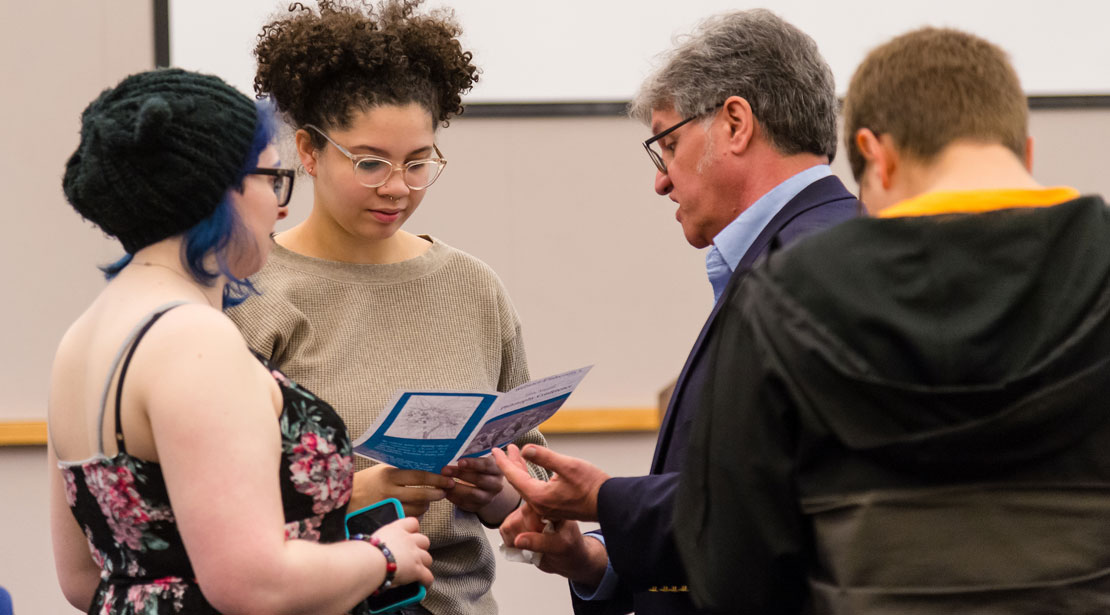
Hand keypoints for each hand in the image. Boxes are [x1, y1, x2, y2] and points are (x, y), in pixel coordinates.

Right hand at [351, 465, 452, 516]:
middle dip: (437, 493)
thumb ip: (400, 472)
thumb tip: (425, 472)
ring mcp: (388, 508)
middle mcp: (390, 492)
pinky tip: (414, 510)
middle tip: (444, 492)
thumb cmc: (363, 483)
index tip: (448, 480)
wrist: (342, 500)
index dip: (437, 479)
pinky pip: (408, 518)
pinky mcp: (387, 520)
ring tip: (428, 501)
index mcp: (389, 476)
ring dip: (427, 505)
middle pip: (422, 495)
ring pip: (417, 509)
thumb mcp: (380, 471)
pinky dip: (415, 515)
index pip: (420, 477)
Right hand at [370, 517, 433, 587]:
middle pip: (424, 541)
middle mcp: (408, 540)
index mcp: (396, 530)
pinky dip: (426, 581)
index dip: (414, 530)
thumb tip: (374, 548)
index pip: (412, 523)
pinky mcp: (417, 570)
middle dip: (421, 548)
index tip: (410, 535)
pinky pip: (428, 576)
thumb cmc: (365, 552)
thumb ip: (379, 542)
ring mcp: (415, 555)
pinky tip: (422, 584)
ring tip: (416, 571)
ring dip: (423, 564)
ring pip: (428, 558)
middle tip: (412, 556)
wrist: (369, 561)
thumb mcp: (372, 541)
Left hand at [440, 456, 519, 523]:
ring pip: (473, 494)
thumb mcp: (480, 460)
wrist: (487, 486)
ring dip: (455, 488)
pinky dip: (454, 498)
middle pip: (479, 479)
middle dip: (460, 474)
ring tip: (443, 482)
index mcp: (497, 469)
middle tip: (445, 470)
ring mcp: (489, 497)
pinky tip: (445, 491)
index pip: (486, 465)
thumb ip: (471, 455)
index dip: (473, 463)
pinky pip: (466, 504)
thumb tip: (453, 450)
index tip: (459, 461)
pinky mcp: (479, 506)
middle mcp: (496, 484)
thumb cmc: (479, 468)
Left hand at [491, 444, 609, 521]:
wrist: (609, 504)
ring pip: (527, 486)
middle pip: (519, 482)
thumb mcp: (568, 466)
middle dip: (511, 464)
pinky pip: (535, 490)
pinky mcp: (555, 506)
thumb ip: (545, 458)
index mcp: (539, 495)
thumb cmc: (591, 486)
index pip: (515, 476)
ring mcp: (547, 507)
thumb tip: (526, 450)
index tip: (494, 451)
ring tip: (516, 455)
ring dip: (520, 470)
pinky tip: (531, 471)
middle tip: (504, 450)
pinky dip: (530, 478)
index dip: (503, 462)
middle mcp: (540, 504)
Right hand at [500, 502, 607, 585]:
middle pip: (515, 521)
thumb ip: (540, 543)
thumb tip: (518, 540)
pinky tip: (527, 545)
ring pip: (508, 527)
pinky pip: (505, 532)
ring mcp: (525, 514)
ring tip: (535, 544)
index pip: (529, 513)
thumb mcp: (561, 546)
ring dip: (518, 542)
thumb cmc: (571, 548)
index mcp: (550, 505)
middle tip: (540, 544)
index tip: (542, 536)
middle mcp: (536, 506)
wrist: (570, 557)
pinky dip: (512, 543)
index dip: (531, 529)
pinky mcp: (517, 523)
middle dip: (525, 538)